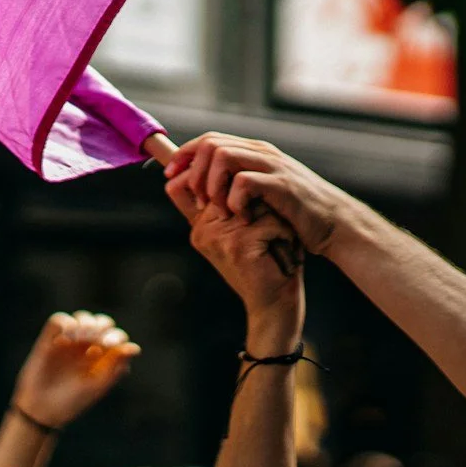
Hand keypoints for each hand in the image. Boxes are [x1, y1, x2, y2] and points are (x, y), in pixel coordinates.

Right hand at [10, 311, 140, 427]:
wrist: (41, 411)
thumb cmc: (71, 403)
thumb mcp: (96, 387)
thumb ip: (114, 368)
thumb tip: (135, 348)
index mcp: (102, 358)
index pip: (115, 337)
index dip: (115, 336)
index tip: (109, 345)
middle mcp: (86, 347)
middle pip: (101, 323)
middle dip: (101, 326)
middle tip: (95, 339)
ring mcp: (68, 341)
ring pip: (81, 317)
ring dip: (85, 322)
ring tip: (80, 337)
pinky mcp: (48, 339)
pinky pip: (58, 320)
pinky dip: (65, 322)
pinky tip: (66, 337)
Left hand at [165, 133, 352, 254]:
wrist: (335, 224)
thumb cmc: (297, 213)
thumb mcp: (264, 192)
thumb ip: (238, 183)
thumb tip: (202, 187)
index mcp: (255, 152)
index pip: (209, 140)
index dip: (185, 155)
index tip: (170, 176)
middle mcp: (262, 153)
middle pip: (211, 144)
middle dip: (193, 171)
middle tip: (196, 199)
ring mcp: (273, 166)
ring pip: (223, 156)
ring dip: (211, 184)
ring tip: (216, 208)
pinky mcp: (282, 185)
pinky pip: (244, 182)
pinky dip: (234, 201)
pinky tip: (241, 216)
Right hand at [166, 166, 303, 336]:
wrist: (274, 303)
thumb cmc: (265, 261)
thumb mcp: (242, 230)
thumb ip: (228, 203)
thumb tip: (228, 163)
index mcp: (199, 223)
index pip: (182, 184)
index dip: (199, 169)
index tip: (230, 175)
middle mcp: (202, 228)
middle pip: (229, 183)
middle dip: (258, 199)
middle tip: (267, 230)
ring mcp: (217, 235)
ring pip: (253, 198)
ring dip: (273, 217)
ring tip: (275, 241)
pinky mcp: (237, 244)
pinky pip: (268, 219)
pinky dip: (283, 233)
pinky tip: (280, 252)